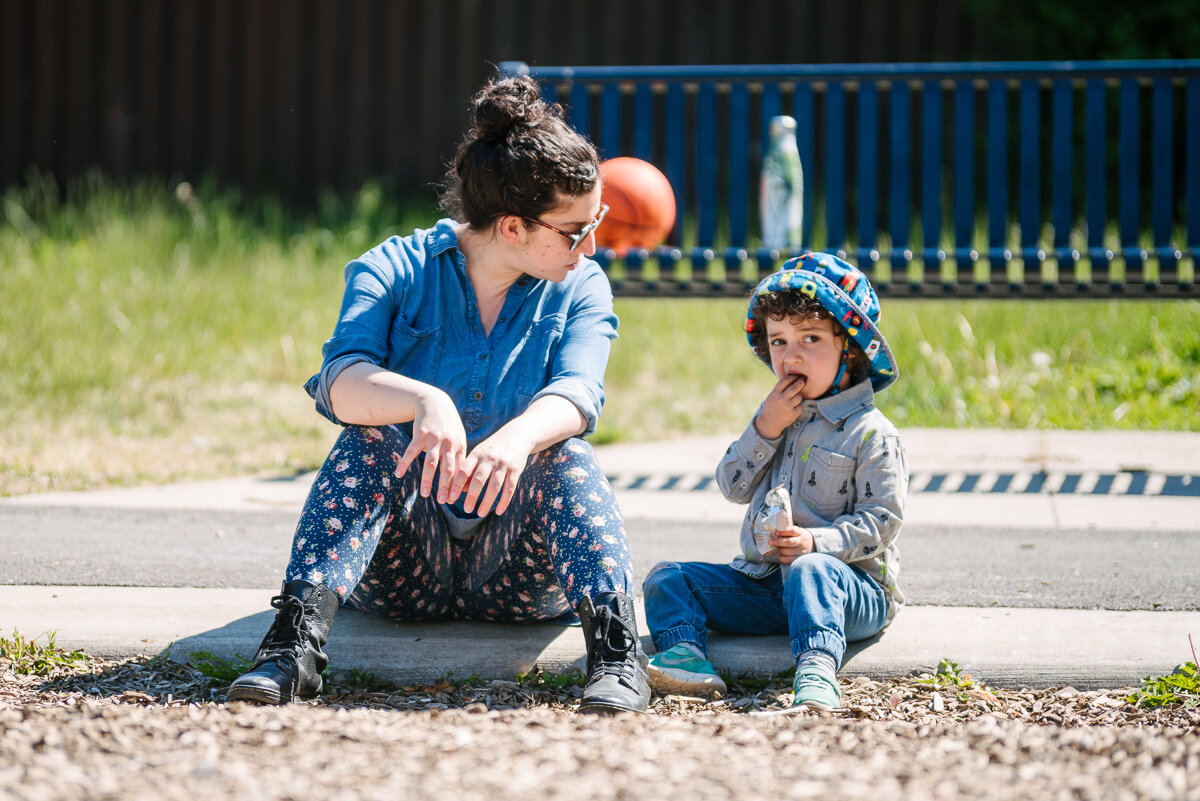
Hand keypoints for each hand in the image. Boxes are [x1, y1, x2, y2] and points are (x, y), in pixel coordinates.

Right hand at [396, 388, 466, 502]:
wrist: (435, 403)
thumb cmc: (448, 427)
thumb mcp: (458, 440)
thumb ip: (459, 459)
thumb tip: (462, 482)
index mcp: (459, 447)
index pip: (460, 470)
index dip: (457, 486)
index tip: (454, 500)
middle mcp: (448, 444)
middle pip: (448, 469)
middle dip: (446, 486)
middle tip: (444, 502)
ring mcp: (434, 439)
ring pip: (431, 463)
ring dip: (428, 479)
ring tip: (425, 494)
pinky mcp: (420, 435)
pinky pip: (411, 451)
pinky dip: (405, 463)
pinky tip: (398, 474)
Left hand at [449, 427, 534, 515]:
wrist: (517, 435)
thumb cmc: (492, 449)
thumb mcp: (478, 455)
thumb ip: (469, 470)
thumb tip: (459, 490)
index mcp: (476, 454)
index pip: (463, 470)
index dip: (456, 485)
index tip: (451, 498)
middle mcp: (489, 459)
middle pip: (478, 480)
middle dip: (472, 496)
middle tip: (466, 510)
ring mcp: (503, 464)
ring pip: (495, 486)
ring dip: (487, 501)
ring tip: (480, 513)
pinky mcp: (516, 470)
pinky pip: (510, 488)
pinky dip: (504, 501)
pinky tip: (499, 512)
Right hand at [753, 375, 805, 439]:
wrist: (769, 423)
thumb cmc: (771, 408)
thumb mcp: (771, 397)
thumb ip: (780, 389)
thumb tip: (792, 379)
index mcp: (775, 393)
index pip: (785, 381)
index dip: (792, 377)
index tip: (796, 376)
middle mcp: (781, 399)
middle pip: (795, 387)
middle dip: (800, 383)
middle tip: (802, 381)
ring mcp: (787, 407)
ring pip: (799, 397)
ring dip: (798, 397)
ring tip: (794, 400)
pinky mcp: (793, 414)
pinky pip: (800, 406)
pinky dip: (798, 407)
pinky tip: (793, 409)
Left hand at [768, 525, 814, 564]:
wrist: (813, 545)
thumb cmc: (800, 537)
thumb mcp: (798, 531)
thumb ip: (789, 531)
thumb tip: (774, 533)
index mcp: (801, 533)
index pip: (792, 531)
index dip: (783, 532)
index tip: (776, 533)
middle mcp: (802, 542)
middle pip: (789, 542)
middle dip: (778, 542)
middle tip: (770, 542)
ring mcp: (801, 551)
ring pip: (786, 551)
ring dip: (779, 549)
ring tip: (776, 548)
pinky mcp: (799, 559)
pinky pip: (787, 559)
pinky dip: (781, 557)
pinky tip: (780, 554)